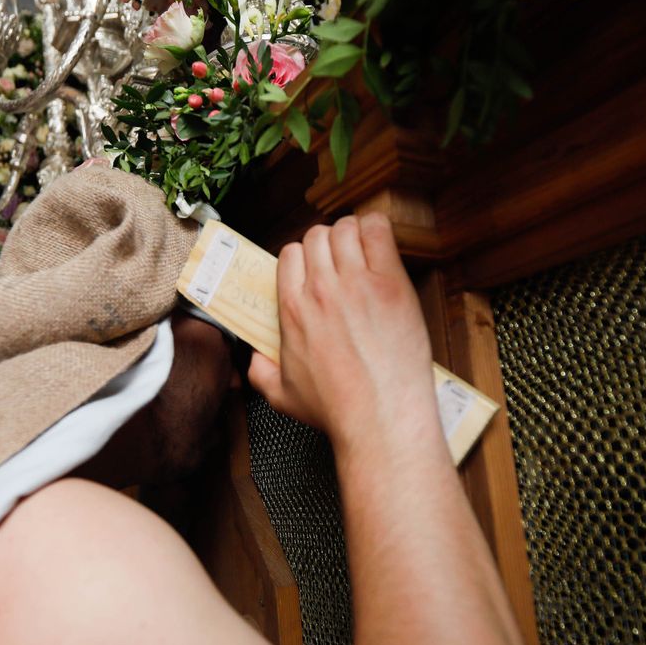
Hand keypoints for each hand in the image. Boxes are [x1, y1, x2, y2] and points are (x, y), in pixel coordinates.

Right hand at [247, 213, 437, 452]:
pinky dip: (377, 230)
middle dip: (328, 243)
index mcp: (292, 308)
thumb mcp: (282, 396)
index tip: (317, 270)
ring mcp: (356, 283)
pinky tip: (380, 247)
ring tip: (363, 253)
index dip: (304, 257)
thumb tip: (254, 358)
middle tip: (343, 262)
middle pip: (317, 235)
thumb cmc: (336, 408)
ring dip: (352, 234)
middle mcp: (320, 289)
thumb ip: (261, 373)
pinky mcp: (391, 283)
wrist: (380, 416)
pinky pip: (378, 232)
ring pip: (345, 228)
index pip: (290, 253)